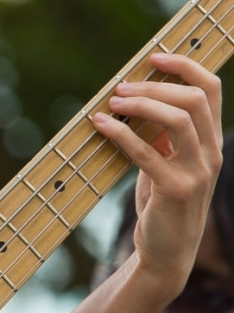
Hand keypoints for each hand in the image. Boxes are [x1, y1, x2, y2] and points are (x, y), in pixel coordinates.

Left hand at [92, 51, 221, 300]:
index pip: (211, 89)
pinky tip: (100, 125)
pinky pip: (147, 152)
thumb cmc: (162, 204)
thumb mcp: (168, 163)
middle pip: (194, 99)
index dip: (184, 66)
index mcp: (212, 142)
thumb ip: (163, 135)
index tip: (154, 57)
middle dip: (155, 85)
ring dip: (142, 104)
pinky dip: (121, 133)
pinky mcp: (174, 191)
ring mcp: (196, 173)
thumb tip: (136, 98)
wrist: (166, 254)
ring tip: (113, 102)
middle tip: (121, 87)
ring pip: (178, 120)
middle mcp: (211, 155)